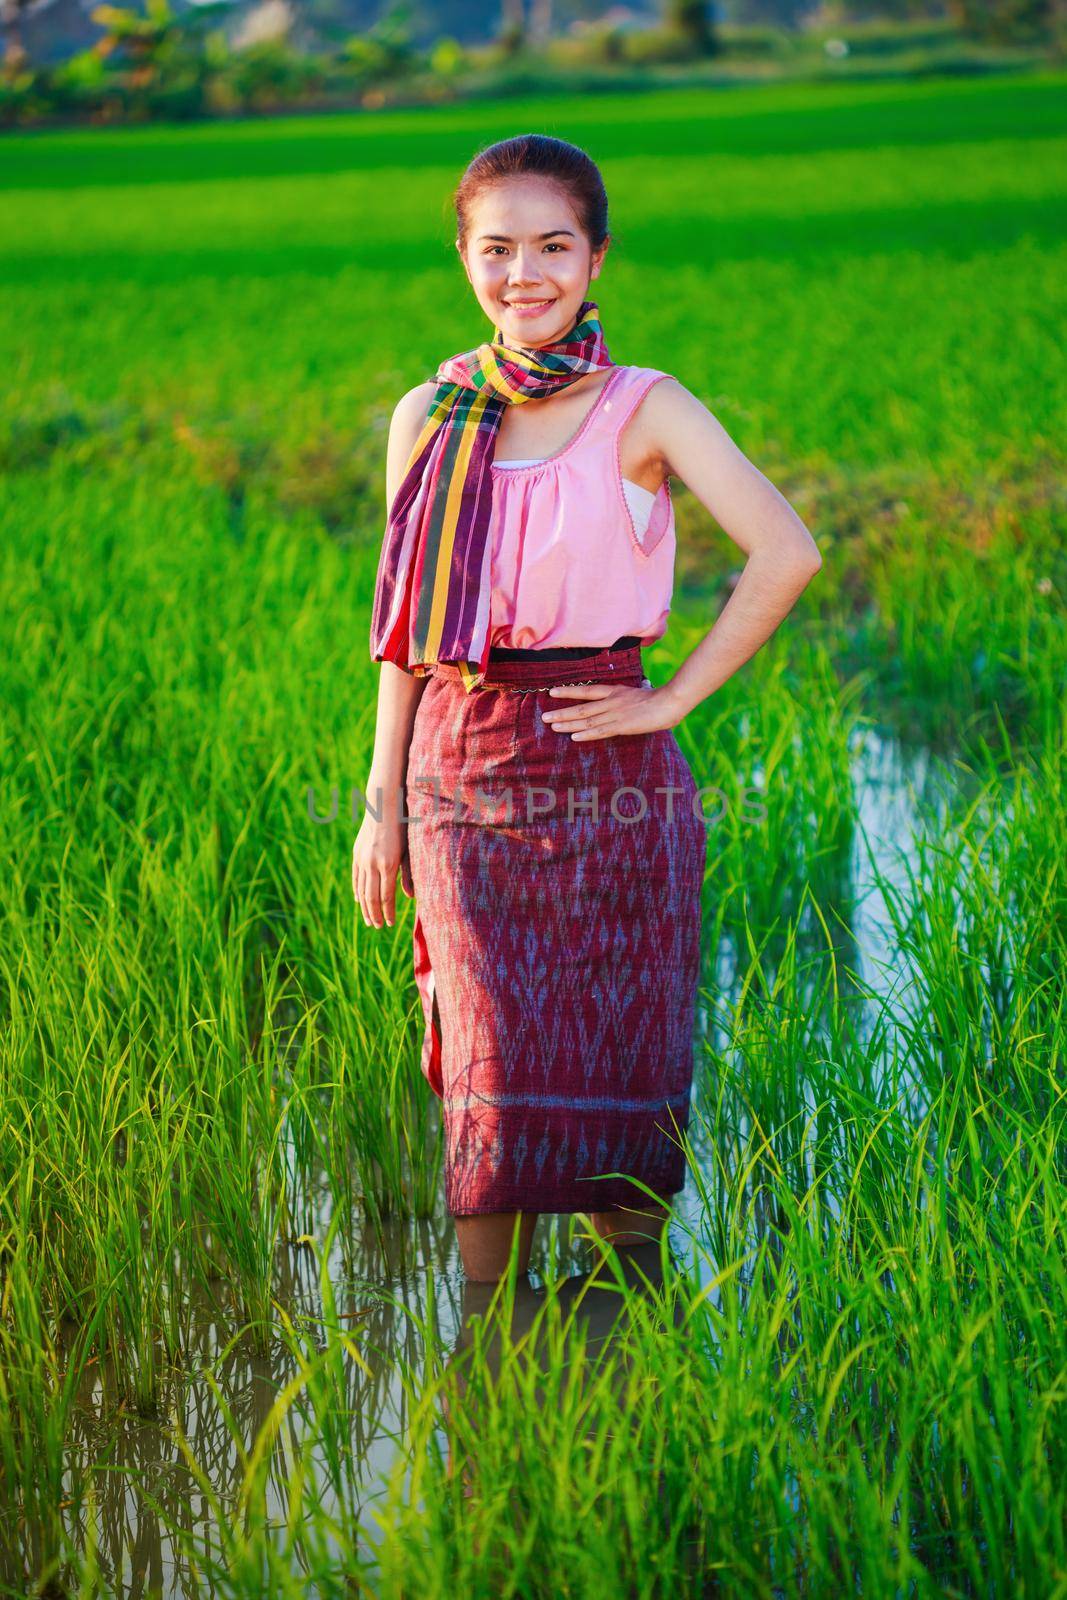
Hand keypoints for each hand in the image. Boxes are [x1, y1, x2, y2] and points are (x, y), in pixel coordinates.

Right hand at [352, 812, 412, 928]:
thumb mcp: (409, 850)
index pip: (386, 896)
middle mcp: (372, 863)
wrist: (383, 806)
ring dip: (365, 907)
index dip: (388, 912)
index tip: (390, 923)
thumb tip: (410, 897)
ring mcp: (362, 859)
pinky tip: (359, 901)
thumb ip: (409, 874)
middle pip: (371, 897)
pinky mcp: (356, 854)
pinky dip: (357, 891)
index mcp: (388, 864)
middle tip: (378, 926)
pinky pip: (356, 877)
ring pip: (361, 889)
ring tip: (369, 920)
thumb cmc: (403, 827)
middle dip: (375, 914)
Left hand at [539, 679, 683, 740]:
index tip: (552, 692)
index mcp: (615, 692)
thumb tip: (628, 696)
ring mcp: (616, 714)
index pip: (587, 690)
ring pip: (587, 720)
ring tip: (552, 726)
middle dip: (562, 712)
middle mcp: (611, 701)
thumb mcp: (639, 693)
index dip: (569, 691)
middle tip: (544, 716)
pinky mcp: (623, 725)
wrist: (670, 702)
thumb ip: (627, 697)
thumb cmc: (659, 699)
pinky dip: (587, 734)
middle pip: (582, 707)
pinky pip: (601, 731)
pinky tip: (574, 737)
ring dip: (569, 724)